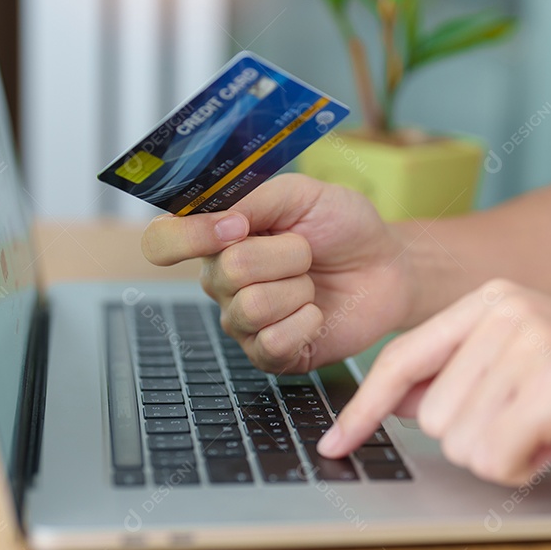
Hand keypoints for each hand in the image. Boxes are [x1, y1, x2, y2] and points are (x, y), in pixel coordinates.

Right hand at [141, 174, 414, 372]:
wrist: (389, 264)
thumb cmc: (343, 226)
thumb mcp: (301, 193)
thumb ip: (255, 198)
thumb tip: (223, 221)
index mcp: (215, 238)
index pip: (161, 242)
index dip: (191, 236)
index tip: (238, 226)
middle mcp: (219, 282)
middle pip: (227, 272)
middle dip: (285, 255)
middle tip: (306, 252)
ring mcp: (242, 322)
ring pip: (253, 307)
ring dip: (299, 288)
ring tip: (312, 282)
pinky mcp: (271, 355)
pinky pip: (273, 343)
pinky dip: (306, 322)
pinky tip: (316, 313)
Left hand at [318, 280, 550, 485]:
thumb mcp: (535, 352)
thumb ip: (465, 367)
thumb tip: (394, 398)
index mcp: (494, 300)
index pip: (403, 357)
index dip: (363, 406)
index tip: (338, 443)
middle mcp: (505, 313)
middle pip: (431, 415)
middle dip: (479, 436)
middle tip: (536, 418)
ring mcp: (530, 346)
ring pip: (460, 443)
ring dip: (506, 453)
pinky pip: (498, 459)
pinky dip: (527, 467)